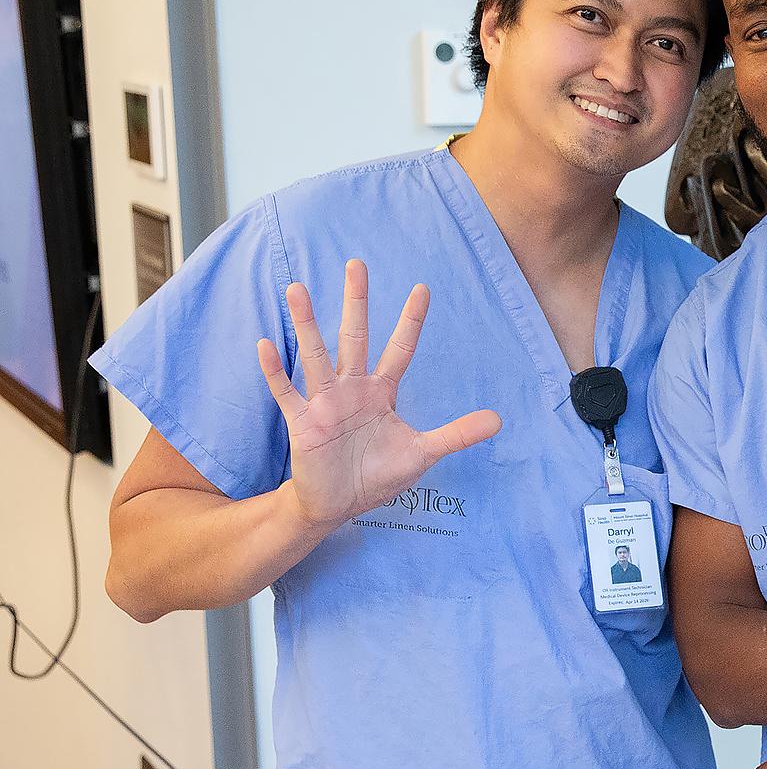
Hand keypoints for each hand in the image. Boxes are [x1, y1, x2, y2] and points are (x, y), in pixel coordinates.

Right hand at [257, 260, 500, 532]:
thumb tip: (499, 420)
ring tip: (297, 288)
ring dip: (306, 323)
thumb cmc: (377, 475)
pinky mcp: (303, 423)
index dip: (411, 321)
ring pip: (316, 355)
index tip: (422, 288)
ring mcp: (325, 403)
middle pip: (355, 337)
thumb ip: (456, 434)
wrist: (338, 505)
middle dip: (357, 302)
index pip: (400, 349)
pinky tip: (266, 345)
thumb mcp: (423, 453)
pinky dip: (275, 372)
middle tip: (356, 263)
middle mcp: (352, 388)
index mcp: (382, 392)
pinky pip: (287, 393)